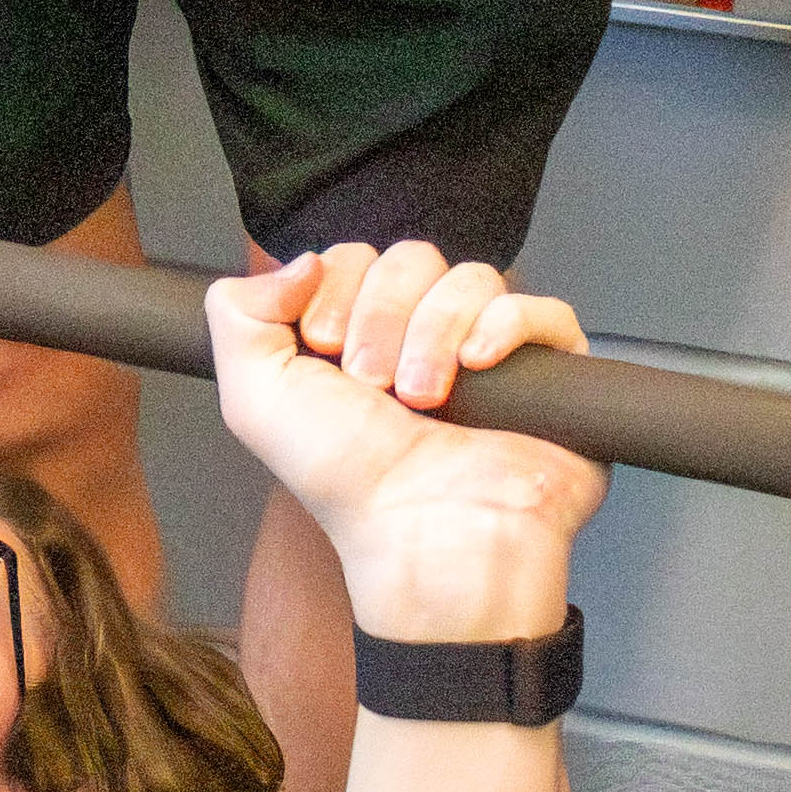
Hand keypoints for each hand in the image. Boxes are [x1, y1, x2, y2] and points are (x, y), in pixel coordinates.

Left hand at [207, 245, 604, 631]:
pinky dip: (504, 326)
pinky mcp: (551, 375)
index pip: (356, 257)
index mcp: (360, 336)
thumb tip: (302, 261)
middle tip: (372, 383)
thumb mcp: (256, 396)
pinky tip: (478, 364)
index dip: (337, 289)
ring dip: (434, 331)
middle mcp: (424, 338)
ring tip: (422, 397)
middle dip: (382, 315)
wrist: (421, 534)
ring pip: (472, 278)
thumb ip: (238, 311)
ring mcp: (491, 353)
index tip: (323, 347)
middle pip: (412, 258)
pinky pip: (543, 311)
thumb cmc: (348, 483)